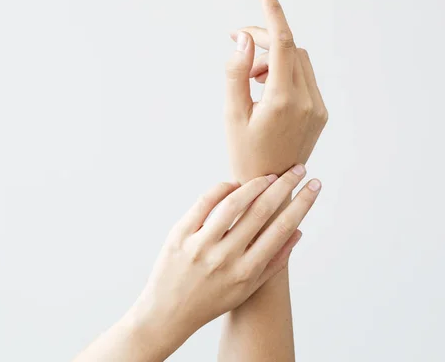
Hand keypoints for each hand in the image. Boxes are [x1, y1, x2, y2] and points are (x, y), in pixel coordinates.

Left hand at [127, 167, 320, 358]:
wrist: (167, 312)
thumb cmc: (210, 301)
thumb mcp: (246, 289)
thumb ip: (274, 262)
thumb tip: (298, 233)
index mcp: (246, 271)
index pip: (282, 229)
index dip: (302, 204)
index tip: (314, 185)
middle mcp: (226, 257)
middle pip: (262, 211)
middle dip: (285, 186)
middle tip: (297, 169)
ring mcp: (201, 245)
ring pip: (234, 204)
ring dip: (255, 184)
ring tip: (268, 176)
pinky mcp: (179, 234)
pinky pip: (204, 203)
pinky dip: (222, 189)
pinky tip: (234, 184)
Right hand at [225, 0, 327, 181]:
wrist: (271, 189)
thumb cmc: (245, 155)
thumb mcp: (232, 115)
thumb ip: (236, 73)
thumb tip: (244, 39)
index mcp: (283, 101)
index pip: (282, 43)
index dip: (272, 13)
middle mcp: (307, 101)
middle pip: (291, 48)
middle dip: (265, 40)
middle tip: (238, 42)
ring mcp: (317, 108)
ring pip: (298, 61)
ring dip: (274, 57)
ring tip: (250, 76)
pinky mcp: (319, 114)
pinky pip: (304, 78)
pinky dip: (284, 72)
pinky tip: (264, 88)